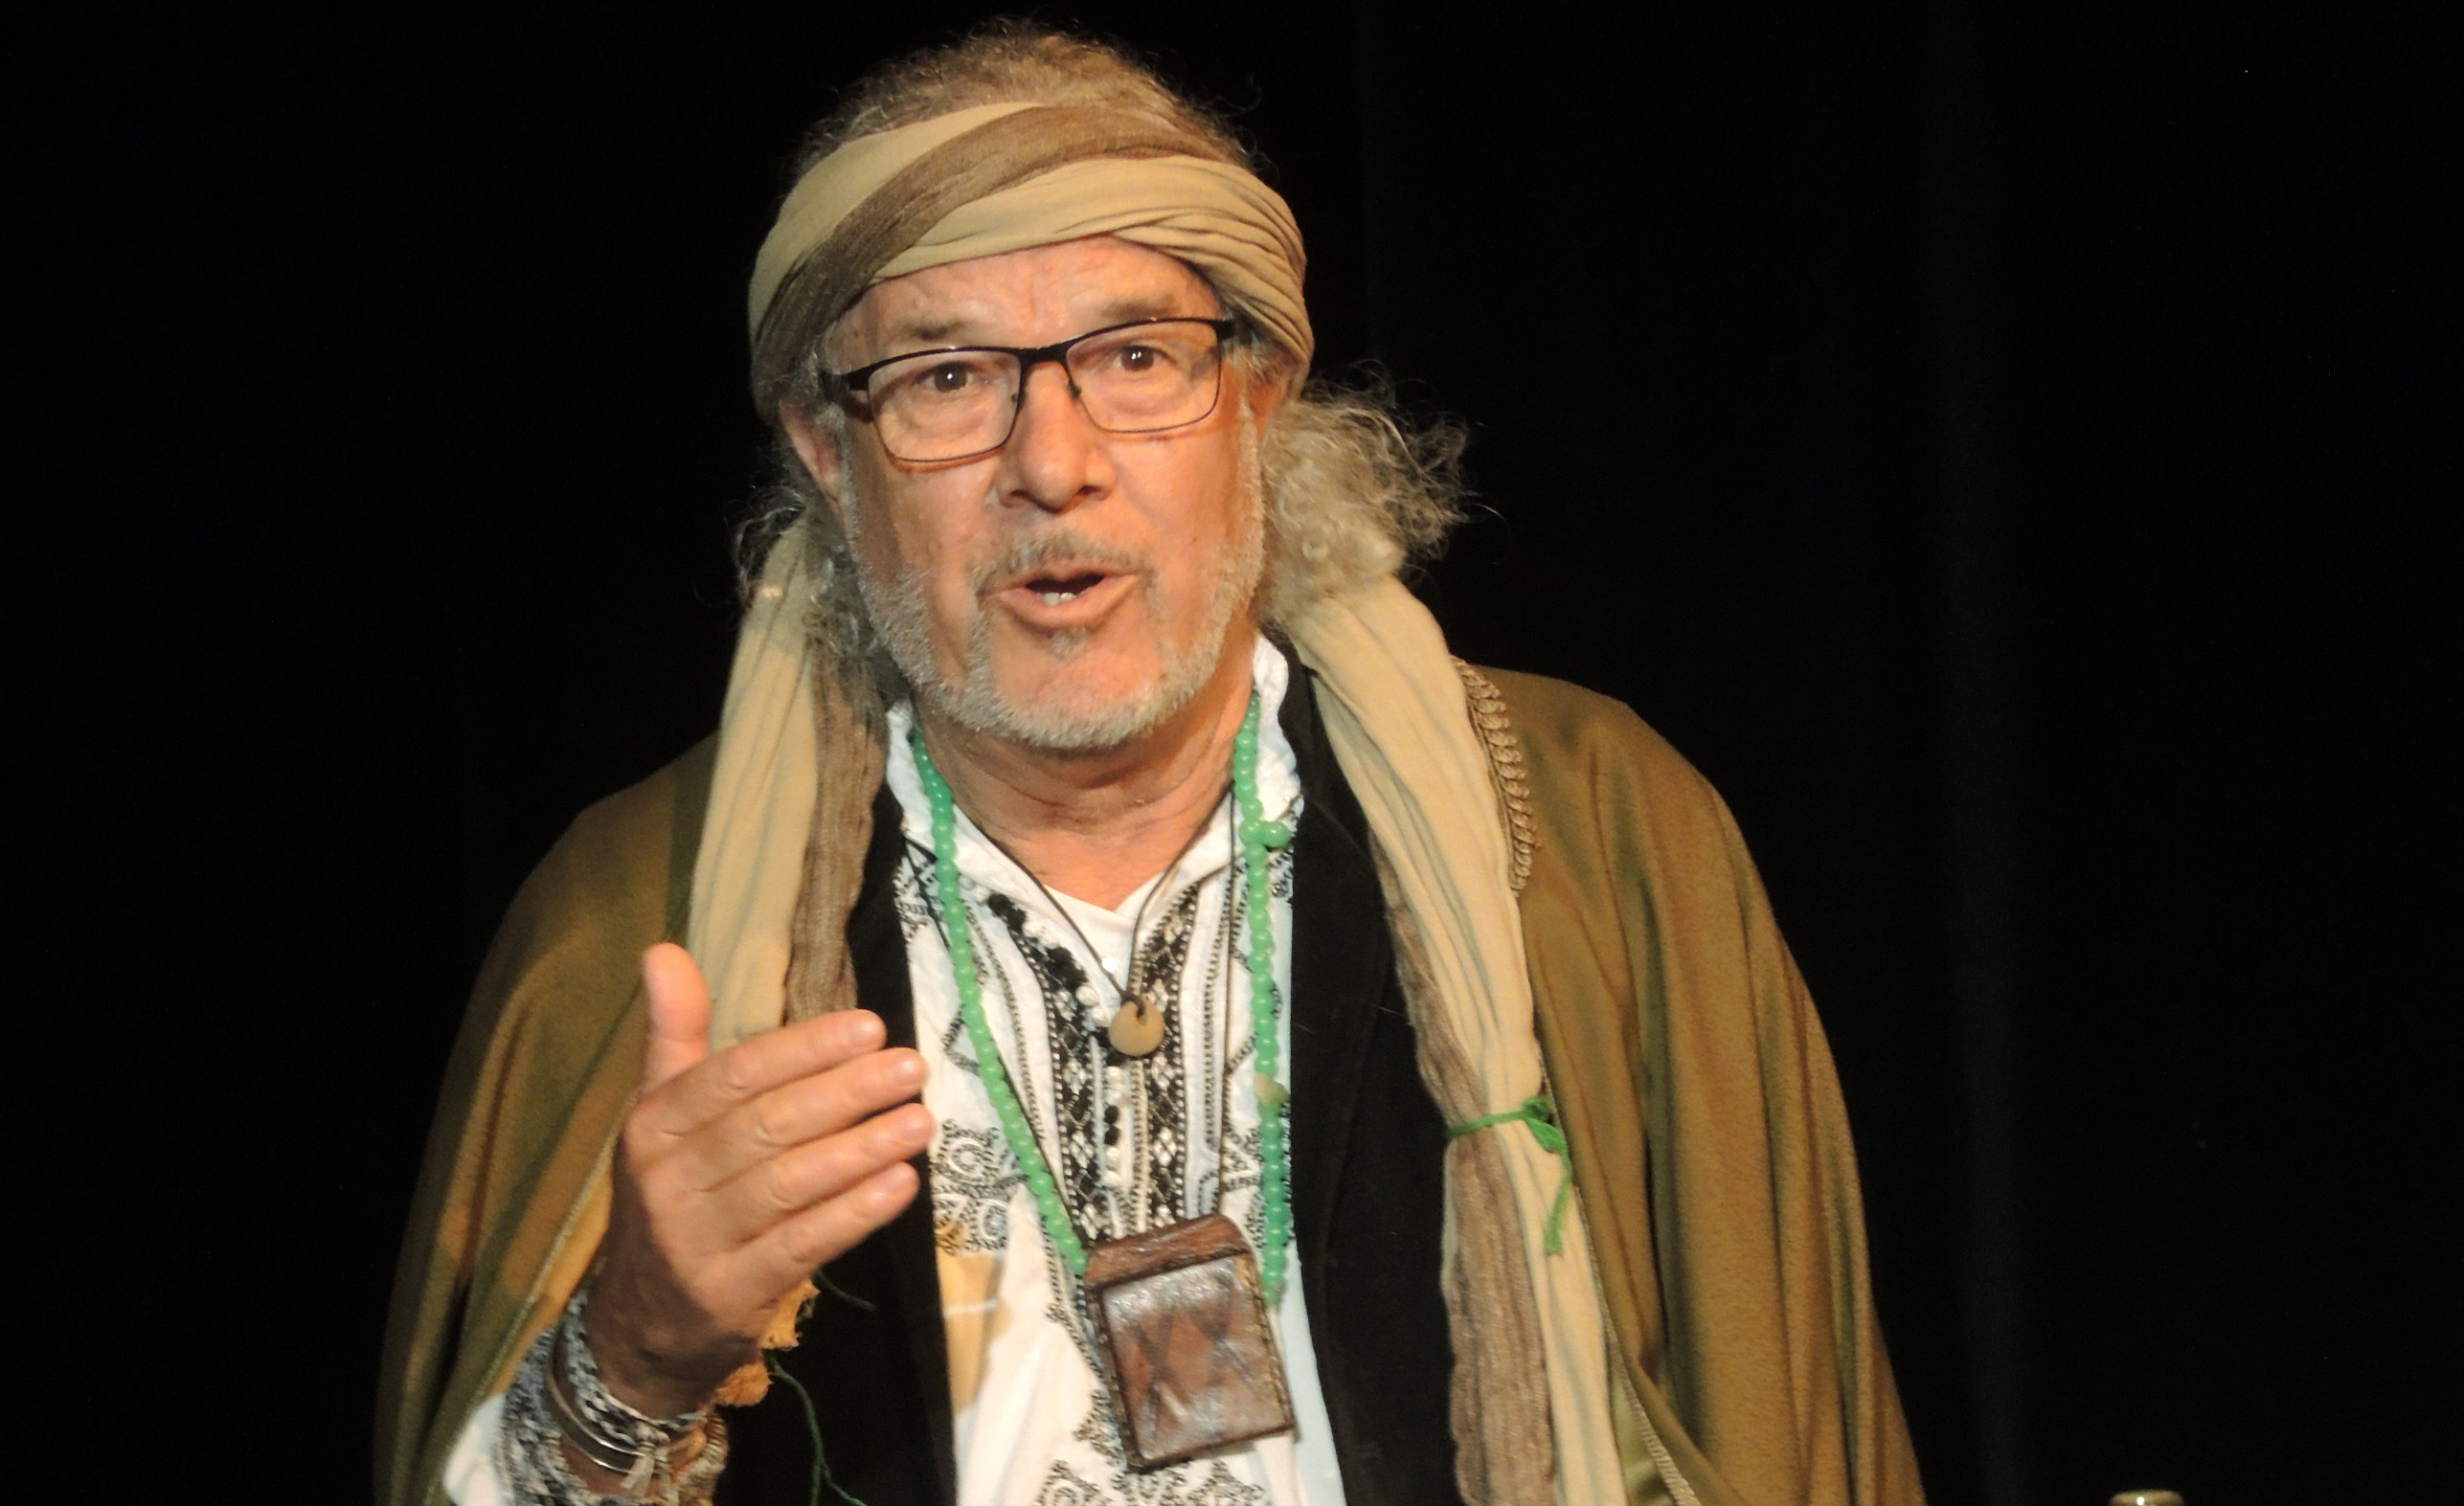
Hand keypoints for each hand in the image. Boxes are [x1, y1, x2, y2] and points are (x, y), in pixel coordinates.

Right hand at [582, 942, 930, 1418]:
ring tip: (920, 1121)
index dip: (803, 1050)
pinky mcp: (730, 1295)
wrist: (639, 1328)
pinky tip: (901, 1185)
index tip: (869, 1027)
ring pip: (788, 1185)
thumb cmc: (673, 1200)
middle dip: (845, 1093)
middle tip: (912, 1068)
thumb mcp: (661, 1117)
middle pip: (766, 1126)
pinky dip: (854, 1214)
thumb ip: (675, 1034)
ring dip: (860, 1150)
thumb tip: (663, 946)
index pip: (732, 1076)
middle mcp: (667, 1180)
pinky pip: (801, 1246)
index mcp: (652, 1125)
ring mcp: (695, 1243)